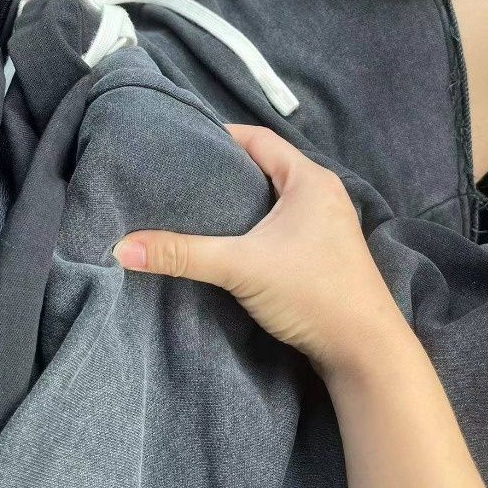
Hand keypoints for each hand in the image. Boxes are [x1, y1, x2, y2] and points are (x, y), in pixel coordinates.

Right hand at [113, 124, 406, 375]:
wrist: (366, 350)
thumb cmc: (312, 293)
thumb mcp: (241, 268)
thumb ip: (183, 254)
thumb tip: (122, 247)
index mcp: (310, 179)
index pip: (258, 138)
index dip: (219, 136)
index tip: (180, 144)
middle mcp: (322, 194)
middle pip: (264, 166)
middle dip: (224, 170)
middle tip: (179, 177)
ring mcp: (326, 224)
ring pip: (272, 198)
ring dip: (240, 201)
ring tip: (196, 206)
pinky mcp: (323, 252)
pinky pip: (281, 224)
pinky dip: (254, 225)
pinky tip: (228, 241)